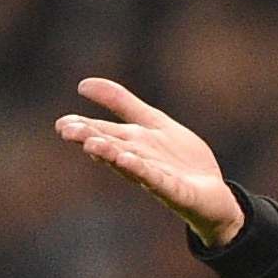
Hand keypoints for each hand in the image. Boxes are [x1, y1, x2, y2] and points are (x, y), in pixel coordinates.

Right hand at [55, 78, 245, 247]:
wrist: (214, 193)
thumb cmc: (179, 159)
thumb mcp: (153, 122)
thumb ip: (121, 103)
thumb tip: (83, 84)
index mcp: (131, 143)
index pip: (102, 133)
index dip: (83, 128)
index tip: (63, 123)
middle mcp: (139, 160)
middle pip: (112, 148)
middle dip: (91, 139)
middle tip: (67, 131)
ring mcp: (156, 177)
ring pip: (130, 164)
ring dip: (111, 155)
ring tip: (93, 145)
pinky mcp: (176, 191)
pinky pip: (157, 180)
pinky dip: (144, 171)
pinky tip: (130, 160)